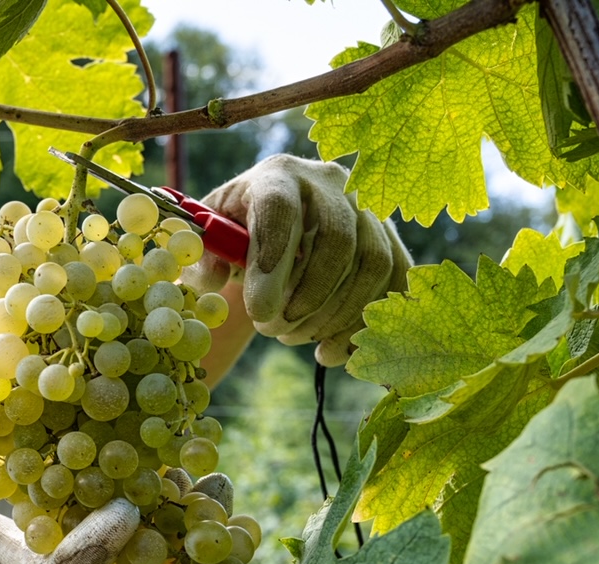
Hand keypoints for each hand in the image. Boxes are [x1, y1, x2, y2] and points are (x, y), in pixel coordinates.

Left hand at [184, 154, 411, 366]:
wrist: (275, 230)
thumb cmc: (237, 235)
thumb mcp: (212, 242)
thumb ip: (204, 259)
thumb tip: (211, 279)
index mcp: (278, 177)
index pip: (281, 209)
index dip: (273, 260)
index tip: (259, 311)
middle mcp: (330, 183)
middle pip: (337, 239)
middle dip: (307, 297)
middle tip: (272, 329)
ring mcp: (367, 211)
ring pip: (372, 263)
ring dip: (333, 314)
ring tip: (292, 337)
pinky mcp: (390, 240)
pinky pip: (394, 283)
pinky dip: (363, 324)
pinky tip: (329, 353)